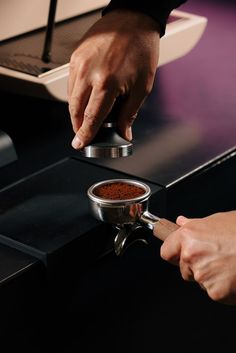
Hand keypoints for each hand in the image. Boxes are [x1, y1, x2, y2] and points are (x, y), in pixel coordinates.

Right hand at [68, 9, 159, 148]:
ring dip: (76, 112)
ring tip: (85, 119)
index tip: (80, 144)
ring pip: (71, 97)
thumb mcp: (142, 87)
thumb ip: (130, 113)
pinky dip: (75, 95)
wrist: (133, 20)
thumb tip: (125, 133)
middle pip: (75, 110)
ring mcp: (79, 63)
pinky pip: (71, 82)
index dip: (85, 134)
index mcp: (107, 83)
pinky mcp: (76, 56)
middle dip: (77, 126)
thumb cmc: (141, 50)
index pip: (91, 117)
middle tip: (82, 135)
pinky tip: (84, 99)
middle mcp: (89, 73)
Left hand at [154, 211, 235, 304]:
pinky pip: (214, 293)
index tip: (179, 254)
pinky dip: (223, 288)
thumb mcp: (218, 220)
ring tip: (228, 264)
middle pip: (183, 269)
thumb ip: (196, 224)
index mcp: (189, 236)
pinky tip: (233, 275)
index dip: (174, 253)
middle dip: (195, 266)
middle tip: (215, 257)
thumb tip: (181, 222)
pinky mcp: (215, 292)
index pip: (166, 251)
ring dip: (211, 277)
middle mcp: (191, 255)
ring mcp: (202, 275)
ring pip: (199, 281)